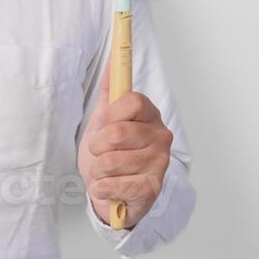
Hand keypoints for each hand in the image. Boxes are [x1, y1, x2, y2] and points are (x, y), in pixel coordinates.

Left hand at [77, 60, 172, 229]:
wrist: (112, 194)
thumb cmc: (109, 156)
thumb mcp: (104, 122)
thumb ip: (109, 94)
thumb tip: (112, 64)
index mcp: (150, 116)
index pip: (132, 100)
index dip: (111, 114)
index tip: (105, 123)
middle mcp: (161, 137)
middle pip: (117, 132)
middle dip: (96, 146)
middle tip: (100, 153)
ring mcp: (159, 163)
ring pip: (110, 161)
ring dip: (97, 170)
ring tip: (106, 172)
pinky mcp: (151, 189)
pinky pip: (110, 184)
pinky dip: (101, 188)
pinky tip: (110, 187)